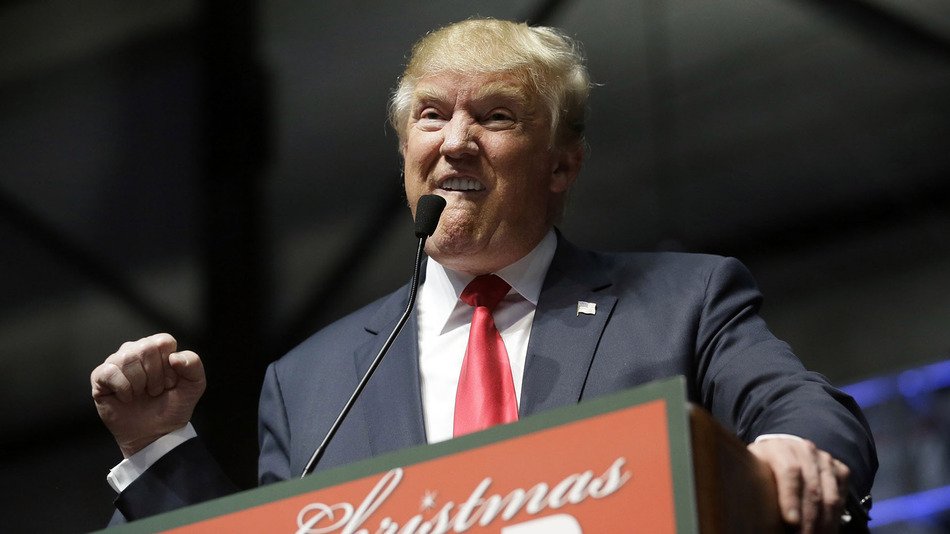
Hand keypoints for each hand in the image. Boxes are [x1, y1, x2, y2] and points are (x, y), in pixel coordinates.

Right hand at [90, 333, 205, 457]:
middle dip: (155, 376)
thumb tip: (174, 357)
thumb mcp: (194, 385)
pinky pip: (110, 372)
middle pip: (146, 349)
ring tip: (141, 394)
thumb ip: (193, 364)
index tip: (170, 383)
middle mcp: (135, 350)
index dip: (169, 366)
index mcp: (157, 349)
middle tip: (154, 391)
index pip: (163, 341)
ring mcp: (116, 362)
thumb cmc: (173, 407)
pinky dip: (123, 388)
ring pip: (127, 359)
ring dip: (139, 384)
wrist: (155, 433)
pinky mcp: (100, 377)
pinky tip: (127, 398)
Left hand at [748, 437, 849, 533]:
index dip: (791, 497)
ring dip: (824, 522)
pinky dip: (835, 517)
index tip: (791, 521)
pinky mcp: (838, 469)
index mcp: (778, 448)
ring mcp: (824, 459)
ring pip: (829, 496)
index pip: (790, 470)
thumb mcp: (751, 473)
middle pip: (812, 487)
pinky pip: (841, 496)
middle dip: (809, 518)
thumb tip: (753, 512)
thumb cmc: (761, 470)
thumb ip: (755, 484)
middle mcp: (804, 449)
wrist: (780, 455)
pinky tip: (826, 529)